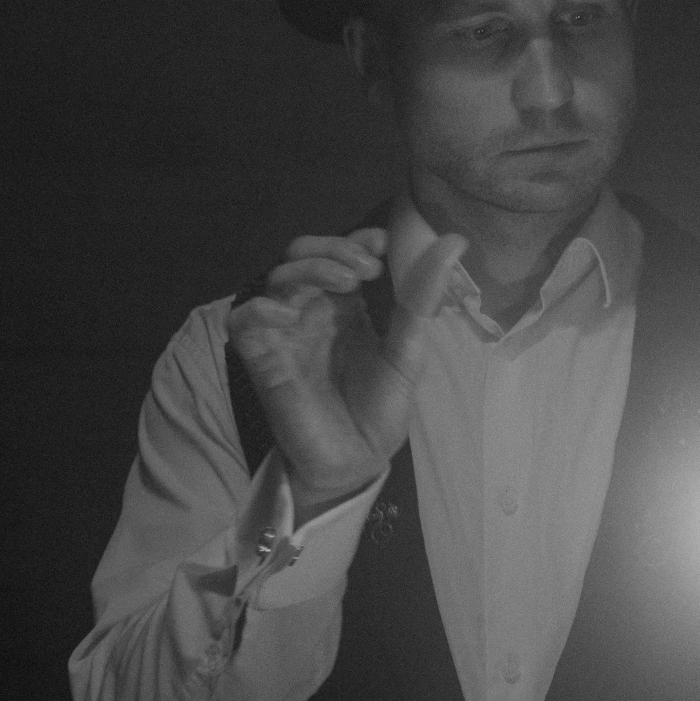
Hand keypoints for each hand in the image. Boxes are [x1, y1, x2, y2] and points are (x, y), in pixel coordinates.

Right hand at [226, 227, 467, 521]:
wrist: (356, 461)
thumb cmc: (379, 409)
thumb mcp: (407, 352)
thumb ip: (423, 299)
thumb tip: (455, 242)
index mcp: (346, 306)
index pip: (340, 254)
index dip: (355, 240)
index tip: (381, 243)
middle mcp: (312, 311)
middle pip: (303, 254)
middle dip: (332, 248)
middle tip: (366, 267)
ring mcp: (285, 332)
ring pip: (278, 277)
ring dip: (310, 268)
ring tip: (349, 281)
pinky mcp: (261, 357)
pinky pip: (244, 319)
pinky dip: (262, 307)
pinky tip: (291, 314)